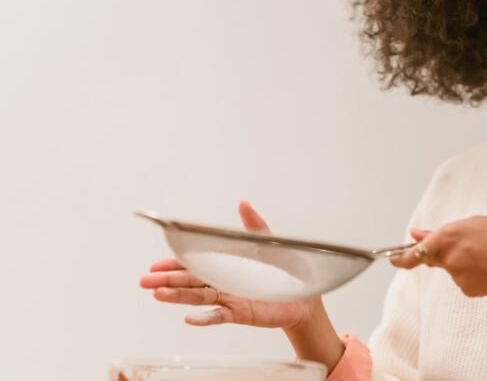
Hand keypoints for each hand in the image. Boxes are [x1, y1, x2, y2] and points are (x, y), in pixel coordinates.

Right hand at [139, 201, 318, 329]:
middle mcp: (223, 282)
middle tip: (145, 282)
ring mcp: (230, 298)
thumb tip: (243, 203)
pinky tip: (189, 319)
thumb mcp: (268, 242)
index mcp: (225, 264)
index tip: (154, 266)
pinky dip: (204, 318)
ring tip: (158, 295)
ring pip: (199, 297)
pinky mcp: (241, 312)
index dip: (173, 266)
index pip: (194, 265)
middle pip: (190, 282)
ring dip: (178, 297)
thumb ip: (254, 225)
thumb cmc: (285, 269)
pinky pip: (219, 315)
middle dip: (167, 281)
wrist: (305, 294)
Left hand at [390, 215, 486, 324]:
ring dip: (464, 262)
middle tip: (472, 245)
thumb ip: (441, 231)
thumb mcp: (474, 223)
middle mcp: (449, 258)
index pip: (415, 251)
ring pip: (453, 269)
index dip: (401, 257)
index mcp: (448, 235)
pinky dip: (474, 274)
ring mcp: (458, 277)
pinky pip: (464, 280)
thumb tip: (416, 234)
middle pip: (436, 258)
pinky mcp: (469, 290)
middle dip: (446, 253)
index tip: (392, 259)